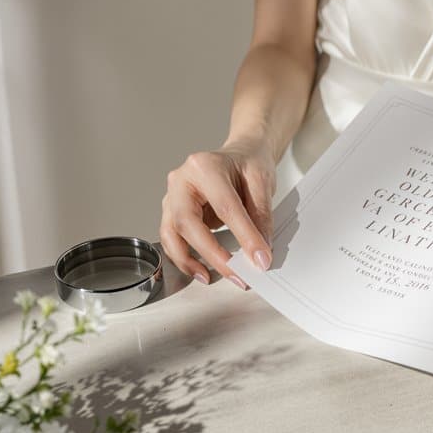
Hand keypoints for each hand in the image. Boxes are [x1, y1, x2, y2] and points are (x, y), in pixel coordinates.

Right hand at [160, 137, 275, 287]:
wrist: (239, 155)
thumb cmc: (247, 163)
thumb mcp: (262, 182)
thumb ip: (261, 216)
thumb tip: (259, 251)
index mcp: (204, 166)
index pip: (225, 206)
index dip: (244, 236)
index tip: (260, 258)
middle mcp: (181, 180)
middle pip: (187, 222)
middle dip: (211, 253)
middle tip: (236, 273)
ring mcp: (172, 196)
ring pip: (170, 233)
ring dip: (188, 260)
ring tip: (210, 277)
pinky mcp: (172, 212)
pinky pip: (171, 239)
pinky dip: (184, 257)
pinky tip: (201, 270)